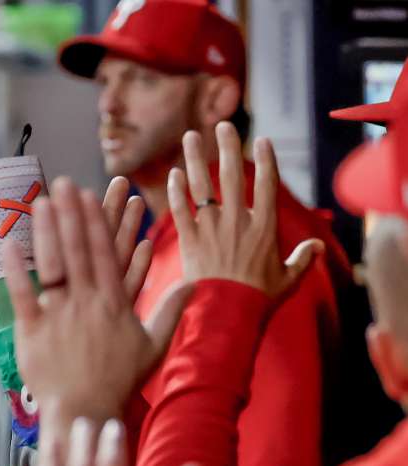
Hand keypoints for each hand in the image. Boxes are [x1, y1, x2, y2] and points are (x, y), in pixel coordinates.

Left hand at [4, 177, 192, 427]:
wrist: (86, 412)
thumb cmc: (118, 381)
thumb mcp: (153, 345)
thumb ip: (172, 311)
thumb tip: (195, 285)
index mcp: (113, 303)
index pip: (104, 253)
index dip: (94, 221)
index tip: (88, 195)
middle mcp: (87, 304)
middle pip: (77, 251)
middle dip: (69, 214)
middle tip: (61, 183)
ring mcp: (59, 316)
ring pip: (52, 266)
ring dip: (46, 232)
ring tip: (39, 202)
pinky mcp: (33, 331)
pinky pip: (23, 295)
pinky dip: (16, 270)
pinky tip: (8, 244)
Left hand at [171, 122, 321, 298]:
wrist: (227, 316)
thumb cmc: (259, 301)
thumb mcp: (288, 280)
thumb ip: (302, 259)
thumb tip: (317, 247)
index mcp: (264, 228)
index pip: (266, 185)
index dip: (266, 160)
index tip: (261, 140)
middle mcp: (237, 222)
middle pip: (232, 176)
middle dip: (227, 148)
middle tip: (220, 125)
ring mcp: (211, 230)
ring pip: (202, 187)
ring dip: (196, 159)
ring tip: (190, 137)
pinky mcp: (189, 241)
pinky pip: (180, 210)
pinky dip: (176, 192)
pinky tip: (173, 174)